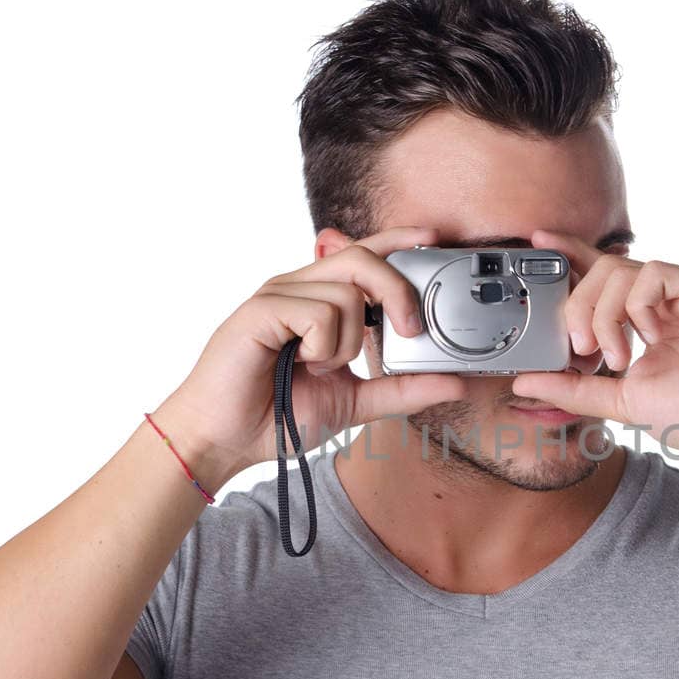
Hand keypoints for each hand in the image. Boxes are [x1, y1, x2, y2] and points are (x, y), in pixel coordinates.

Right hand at [156, 226, 466, 482]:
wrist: (225, 440)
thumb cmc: (276, 416)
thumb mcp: (355, 403)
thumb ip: (403, 390)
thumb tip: (454, 382)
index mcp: (318, 300)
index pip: (363, 253)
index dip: (398, 240)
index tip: (433, 238)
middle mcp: (299, 288)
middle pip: (364, 259)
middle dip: (397, 292)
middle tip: (410, 331)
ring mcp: (278, 295)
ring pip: (346, 292)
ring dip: (347, 343)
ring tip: (319, 368)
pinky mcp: (261, 309)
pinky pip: (319, 313)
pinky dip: (323, 347)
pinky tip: (301, 364)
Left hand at [510, 229, 678, 459]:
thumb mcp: (621, 402)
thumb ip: (575, 388)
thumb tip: (524, 382)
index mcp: (643, 316)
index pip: (599, 273)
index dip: (569, 254)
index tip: (536, 241)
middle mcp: (663, 296)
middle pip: (601, 270)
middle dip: (578, 307)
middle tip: (582, 349)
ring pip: (622, 270)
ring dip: (604, 314)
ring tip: (616, 356)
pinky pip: (655, 274)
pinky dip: (638, 306)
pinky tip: (649, 339)